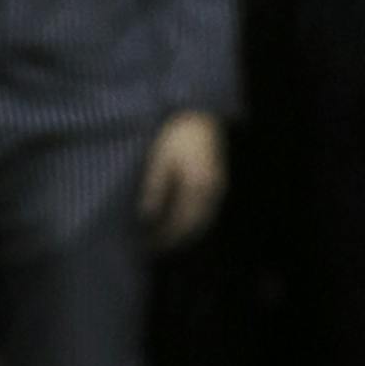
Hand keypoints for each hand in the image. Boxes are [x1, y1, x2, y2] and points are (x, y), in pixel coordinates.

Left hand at [140, 109, 223, 248]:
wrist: (200, 117)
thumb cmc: (176, 135)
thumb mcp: (160, 160)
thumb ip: (155, 189)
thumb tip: (147, 217)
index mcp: (196, 186)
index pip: (180, 222)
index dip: (165, 237)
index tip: (147, 246)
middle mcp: (211, 190)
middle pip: (194, 225)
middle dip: (175, 238)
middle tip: (154, 248)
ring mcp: (217, 186)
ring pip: (202, 218)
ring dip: (185, 231)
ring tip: (166, 238)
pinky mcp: (217, 181)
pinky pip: (206, 208)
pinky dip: (193, 219)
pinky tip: (179, 219)